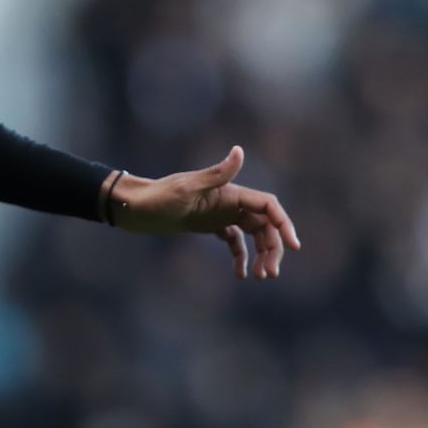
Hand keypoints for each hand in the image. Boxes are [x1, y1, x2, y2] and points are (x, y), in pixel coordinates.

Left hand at [110, 146, 301, 279]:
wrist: (134, 207)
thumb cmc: (158, 197)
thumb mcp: (186, 189)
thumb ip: (216, 174)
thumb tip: (239, 150)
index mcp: (230, 191)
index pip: (268, 206)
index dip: (284, 224)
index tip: (293, 248)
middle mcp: (229, 201)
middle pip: (265, 224)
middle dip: (273, 248)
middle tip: (268, 275)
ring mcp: (220, 213)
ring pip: (253, 234)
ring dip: (261, 254)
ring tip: (259, 277)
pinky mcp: (209, 224)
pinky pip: (234, 241)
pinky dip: (241, 257)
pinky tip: (240, 275)